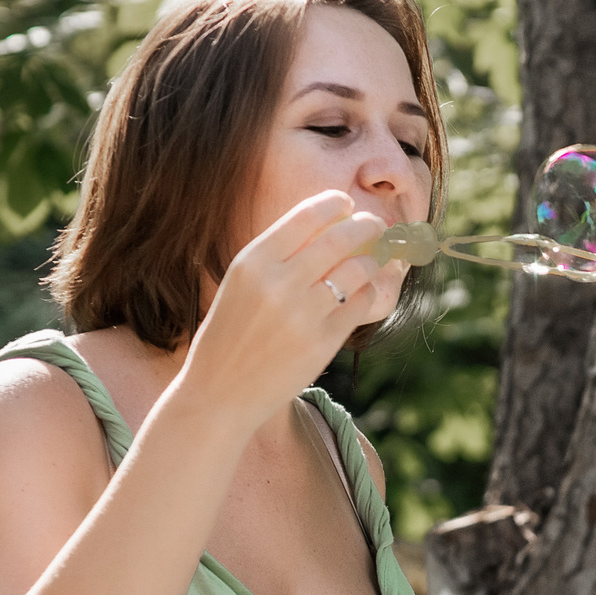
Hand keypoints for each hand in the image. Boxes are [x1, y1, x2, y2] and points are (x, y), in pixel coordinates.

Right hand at [178, 191, 405, 425]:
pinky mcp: (323, 342)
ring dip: (373, 259)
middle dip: (366, 226)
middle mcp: (278, 284)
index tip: (346, 204)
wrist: (220, 390)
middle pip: (340, 239)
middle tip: (375, 225)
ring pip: (358, 270)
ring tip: (375, 257)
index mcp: (252, 262)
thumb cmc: (232, 332)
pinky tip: (362, 291)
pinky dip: (367, 292)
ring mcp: (303, 315)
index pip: (305, 216)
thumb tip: (329, 225)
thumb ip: (279, 256)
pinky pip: (360, 304)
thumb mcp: (242, 283)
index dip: (333, 204)